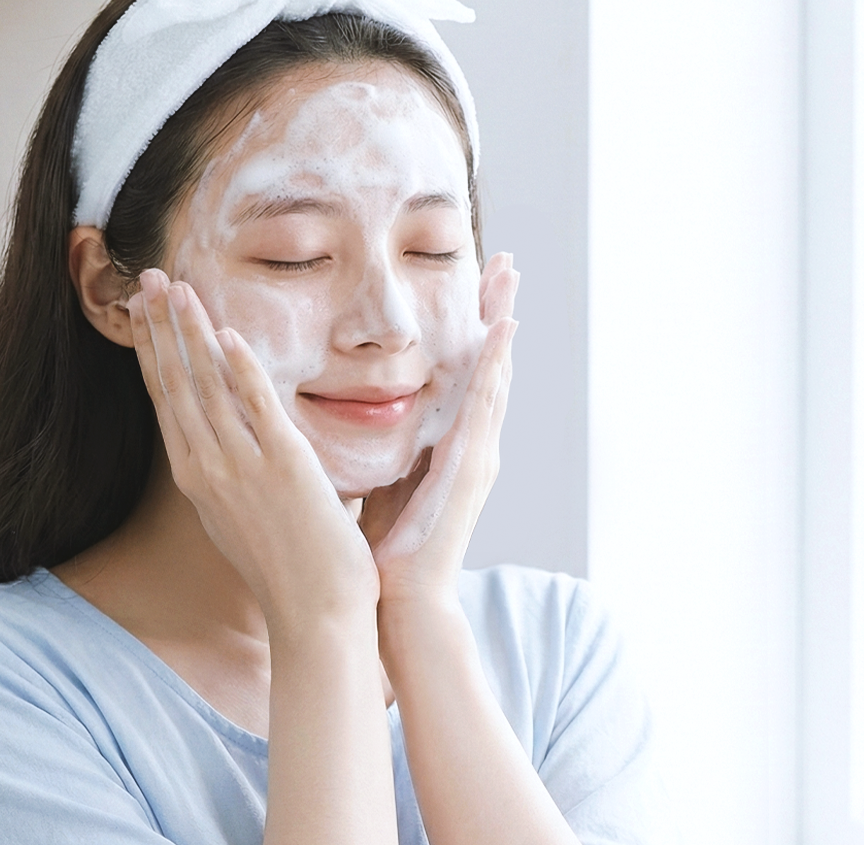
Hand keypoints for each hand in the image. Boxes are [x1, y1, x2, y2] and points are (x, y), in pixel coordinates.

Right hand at [128, 269, 379, 629]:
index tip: (144, 311)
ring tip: (176, 287)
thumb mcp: (243, 515)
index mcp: (197, 478)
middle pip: (175, 382)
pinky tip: (227, 333)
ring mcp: (242, 466)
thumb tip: (243, 438)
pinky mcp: (284, 466)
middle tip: (147, 278)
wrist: (315, 614)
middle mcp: (208, 468)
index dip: (153, 350)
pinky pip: (255, 406)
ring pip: (206, 385)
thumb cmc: (288, 570)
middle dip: (160, 326)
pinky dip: (239, 368)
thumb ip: (237, 471)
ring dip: (190, 331)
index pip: (166, 400)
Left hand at [359, 252, 518, 606]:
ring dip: (503, 323)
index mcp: (448, 445)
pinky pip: (484, 406)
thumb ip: (381, 444)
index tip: (472, 282)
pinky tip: (504, 329)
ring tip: (510, 277)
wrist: (399, 602)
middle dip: (495, 311)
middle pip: (487, 363)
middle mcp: (471, 444)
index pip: (462, 373)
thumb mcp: (379, 477)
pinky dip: (496, 365)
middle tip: (505, 261)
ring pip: (494, 374)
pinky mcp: (471, 468)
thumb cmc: (383, 549)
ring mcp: (477, 455)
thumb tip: (352, 409)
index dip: (470, 328)